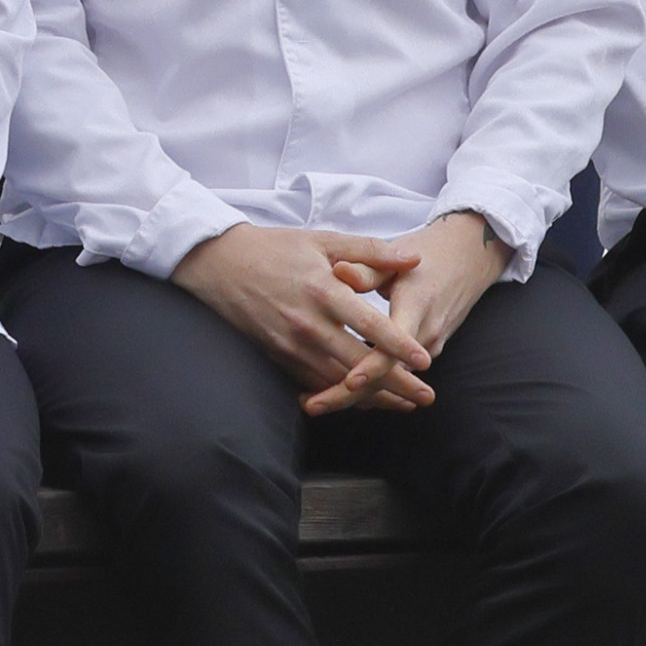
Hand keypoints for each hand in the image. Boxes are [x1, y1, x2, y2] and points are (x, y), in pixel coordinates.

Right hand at [173, 222, 417, 405]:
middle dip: (394, 384)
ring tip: (403, 405)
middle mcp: (306, 323)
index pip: (368, 324)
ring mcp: (290, 343)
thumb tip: (412, 259)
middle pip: (357, 363)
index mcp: (322, 290)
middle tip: (426, 397)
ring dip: (371, 397)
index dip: (397, 345)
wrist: (219, 263)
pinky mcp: (277, 355)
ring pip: (336, 380)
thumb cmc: (275, 248)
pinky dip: (340, 395)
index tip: (424, 361)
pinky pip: (312, 383)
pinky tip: (362, 402)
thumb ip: (370, 251)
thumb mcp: (323, 240)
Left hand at [300, 210, 506, 415]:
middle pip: (388, 376)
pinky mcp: (426, 353)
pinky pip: (396, 375)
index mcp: (417, 306)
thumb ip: (368, 268)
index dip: (372, 367)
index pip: (394, 348)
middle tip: (312, 406)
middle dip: (350, 395)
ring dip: (355, 395)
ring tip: (314, 403)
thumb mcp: (398, 256)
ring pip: (390, 381)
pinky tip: (337, 393)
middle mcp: (426, 335)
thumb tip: (339, 271)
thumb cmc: (428, 253)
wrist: (469, 259)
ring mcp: (429, 348)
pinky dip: (369, 386)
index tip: (348, 382)